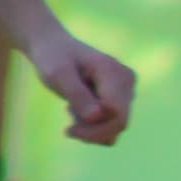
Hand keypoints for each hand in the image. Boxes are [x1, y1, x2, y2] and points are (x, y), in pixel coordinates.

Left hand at [21, 28, 134, 145]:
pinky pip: (112, 126)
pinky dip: (94, 128)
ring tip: (71, 111)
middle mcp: (127, 81)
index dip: (95, 129)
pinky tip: (78, 113)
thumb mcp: (58, 74)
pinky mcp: (122, 99)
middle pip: (119, 123)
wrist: (55, 48)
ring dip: (91, 129)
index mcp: (113, 71)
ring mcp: (127, 90)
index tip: (67, 130)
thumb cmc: (54, 58)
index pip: (116, 113)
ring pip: (116, 128)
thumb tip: (97, 117)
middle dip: (91, 132)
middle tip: (67, 129)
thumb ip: (77, 94)